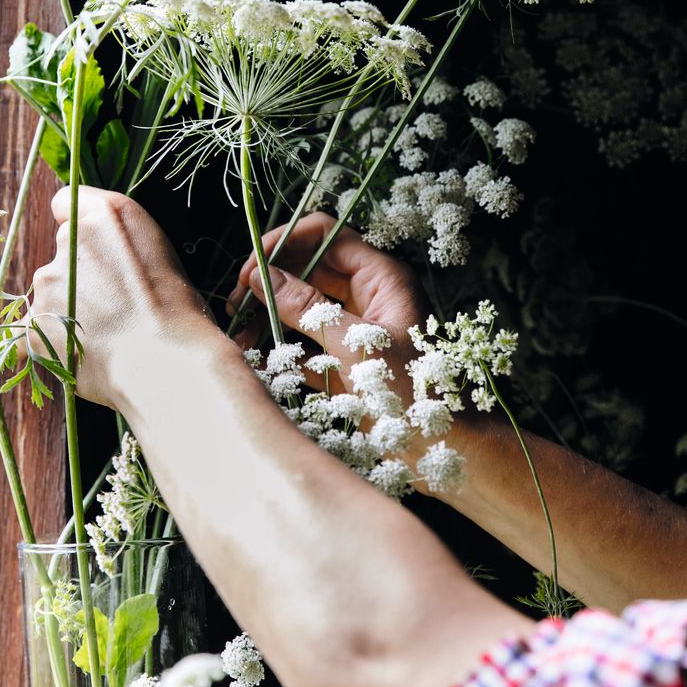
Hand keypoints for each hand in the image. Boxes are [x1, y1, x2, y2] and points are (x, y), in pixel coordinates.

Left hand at [29, 187, 216, 406]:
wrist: (165, 359)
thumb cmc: (176, 309)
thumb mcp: (159, 250)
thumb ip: (120, 240)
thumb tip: (105, 257)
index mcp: (105, 214)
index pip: (66, 203)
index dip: (81, 228)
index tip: (98, 250)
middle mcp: (69, 240)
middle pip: (63, 253)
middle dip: (81, 274)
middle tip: (114, 304)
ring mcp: (47, 283)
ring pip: (50, 292)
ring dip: (66, 308)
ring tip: (104, 336)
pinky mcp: (34, 325)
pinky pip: (26, 333)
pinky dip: (41, 342)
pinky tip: (64, 355)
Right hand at [226, 212, 425, 396]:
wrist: (451, 450)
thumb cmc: (418, 393)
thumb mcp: (357, 346)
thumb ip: (308, 309)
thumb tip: (264, 276)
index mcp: (380, 279)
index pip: (325, 236)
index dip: (285, 244)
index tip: (252, 267)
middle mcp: (367, 297)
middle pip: (307, 271)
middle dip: (269, 283)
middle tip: (235, 305)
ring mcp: (355, 331)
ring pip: (302, 310)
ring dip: (268, 319)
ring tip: (238, 338)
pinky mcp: (346, 364)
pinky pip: (306, 347)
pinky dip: (281, 352)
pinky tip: (255, 362)